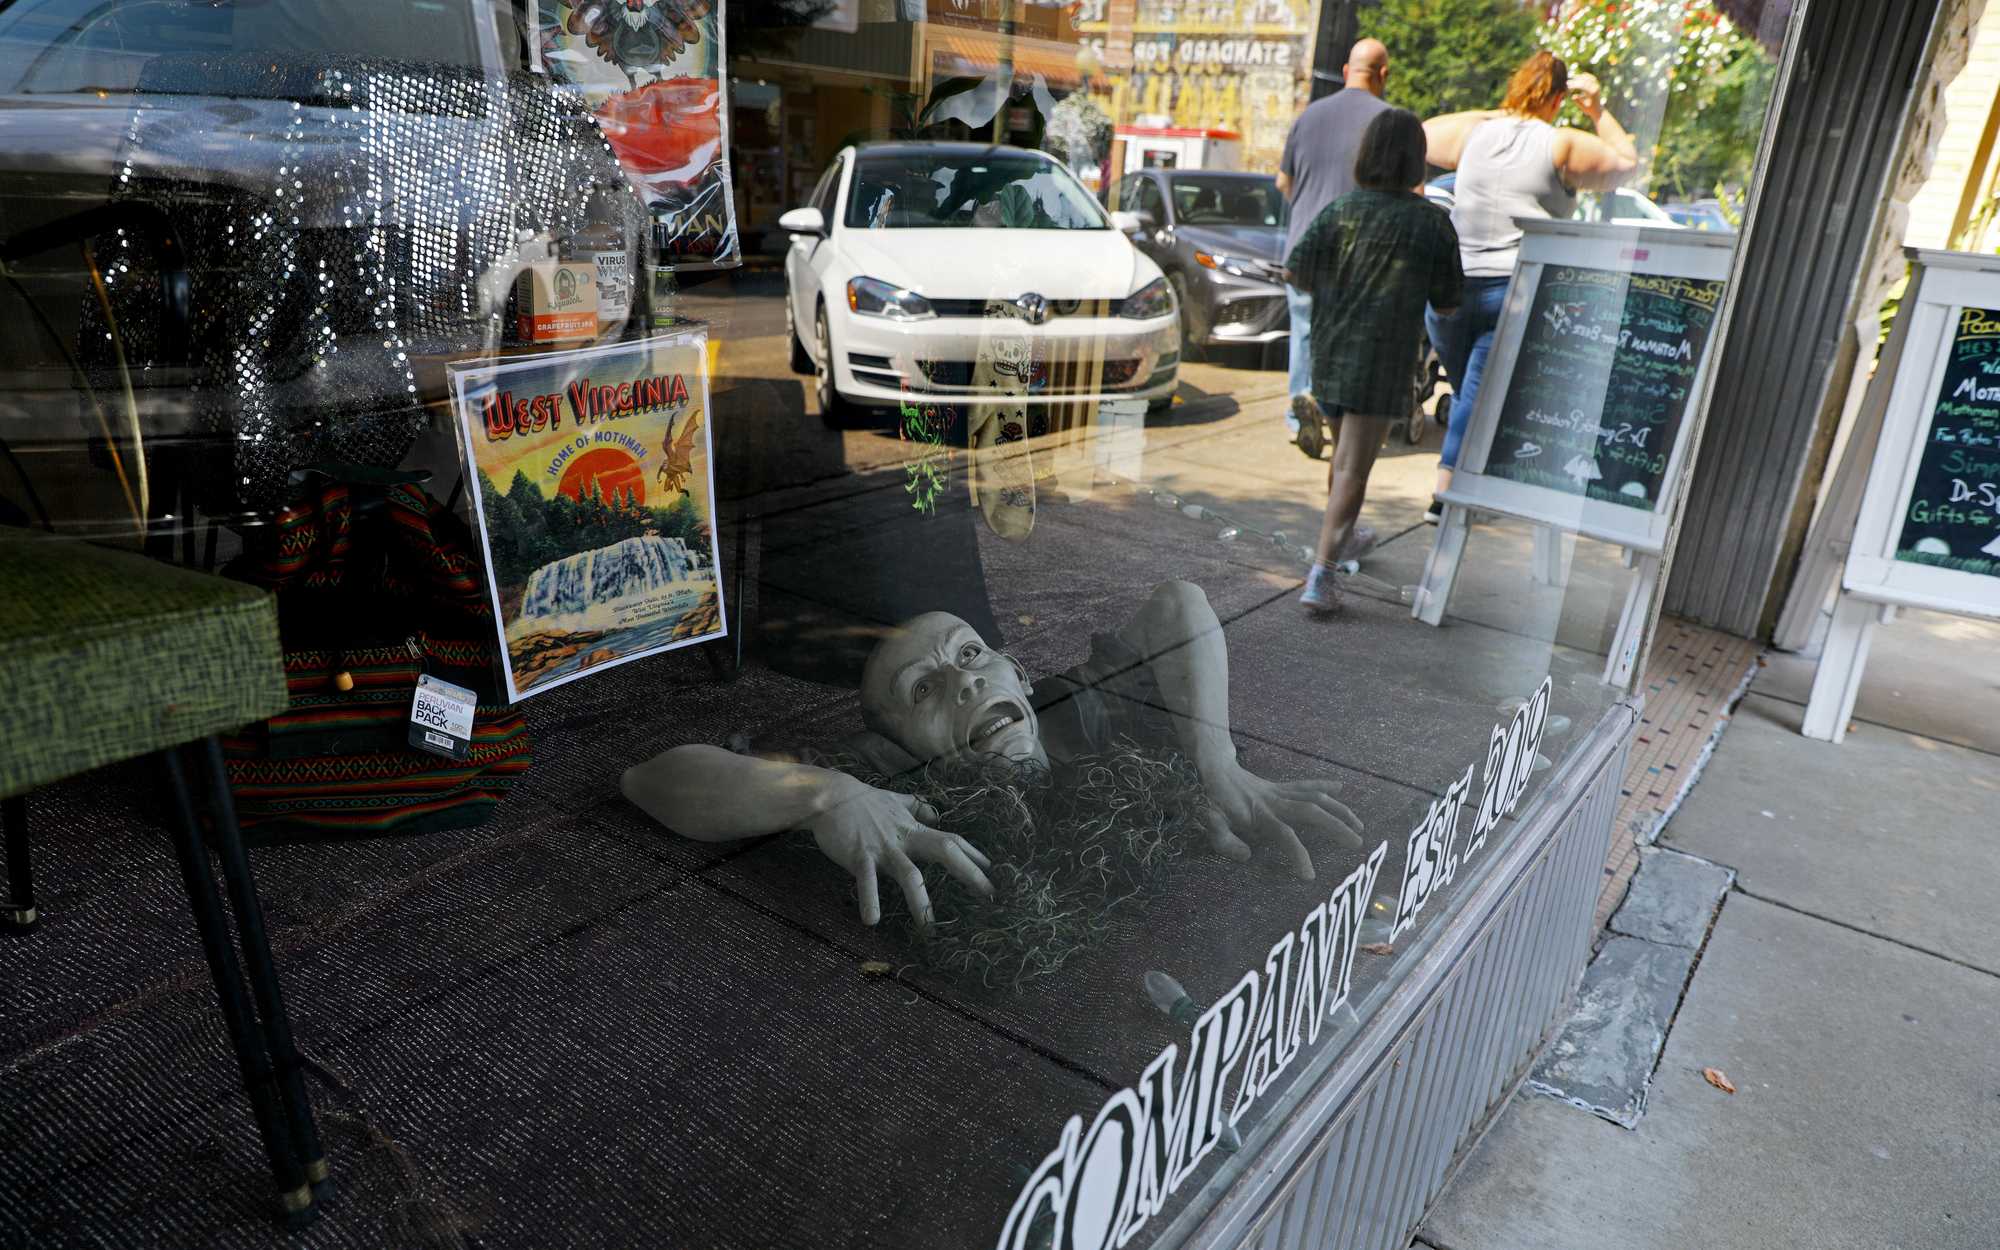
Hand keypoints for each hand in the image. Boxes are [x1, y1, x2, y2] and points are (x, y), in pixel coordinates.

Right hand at [806, 776, 994, 926]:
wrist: (830, 796)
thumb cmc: (863, 801)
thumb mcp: (895, 800)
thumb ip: (916, 807)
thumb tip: (935, 814)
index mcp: (914, 829)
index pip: (951, 841)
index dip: (974, 855)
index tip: (993, 871)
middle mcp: (904, 840)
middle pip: (944, 853)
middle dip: (968, 873)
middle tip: (989, 894)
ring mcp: (883, 849)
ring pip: (909, 875)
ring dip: (920, 902)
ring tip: (929, 927)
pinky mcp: (859, 856)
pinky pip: (867, 881)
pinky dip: (870, 899)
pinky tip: (872, 920)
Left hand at [1199, 760, 1362, 879]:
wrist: (1210, 769)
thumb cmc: (1209, 800)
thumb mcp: (1209, 822)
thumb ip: (1224, 840)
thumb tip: (1246, 856)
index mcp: (1259, 814)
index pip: (1284, 835)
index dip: (1298, 854)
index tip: (1310, 875)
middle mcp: (1274, 801)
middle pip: (1311, 812)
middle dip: (1336, 827)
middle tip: (1357, 844)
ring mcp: (1279, 792)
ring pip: (1315, 798)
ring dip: (1338, 810)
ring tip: (1359, 826)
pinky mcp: (1280, 787)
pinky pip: (1305, 786)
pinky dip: (1323, 786)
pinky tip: (1341, 789)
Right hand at [1568, 73, 1604, 120]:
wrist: (1598, 110)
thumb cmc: (1589, 110)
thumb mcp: (1583, 107)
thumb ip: (1578, 102)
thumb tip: (1572, 96)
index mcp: (1592, 93)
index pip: (1582, 86)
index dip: (1574, 85)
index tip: (1568, 86)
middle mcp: (1595, 88)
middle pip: (1584, 81)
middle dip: (1575, 81)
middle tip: (1568, 82)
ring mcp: (1597, 86)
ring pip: (1588, 78)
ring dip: (1580, 77)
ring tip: (1573, 77)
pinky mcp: (1597, 85)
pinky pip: (1592, 78)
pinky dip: (1586, 76)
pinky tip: (1581, 75)